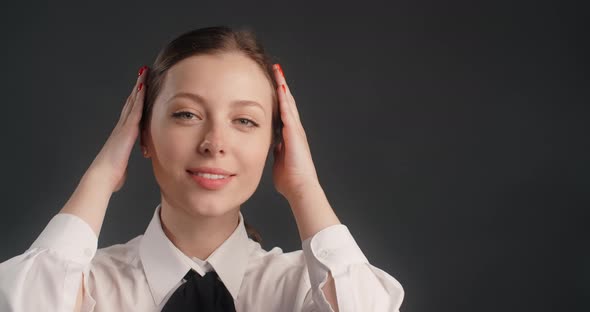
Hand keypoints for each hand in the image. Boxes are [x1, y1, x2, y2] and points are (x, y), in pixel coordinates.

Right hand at [87, 66, 147, 191]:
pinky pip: (135, 110)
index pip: (130, 113)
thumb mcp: (119, 168)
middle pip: (131, 102)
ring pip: (133, 102)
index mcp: (121, 135)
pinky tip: (144, 87)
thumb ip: (120, 166)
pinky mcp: (127, 130)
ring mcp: (124, 127)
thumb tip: (119, 175)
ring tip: (144, 72)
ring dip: (139, 86)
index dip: (135, 100)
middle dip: (137, 87)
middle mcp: (122, 127)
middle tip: (142, 73)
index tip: (139, 88)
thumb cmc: (110, 174)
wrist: (103, 176)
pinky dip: (139, 98)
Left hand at [271, 64, 320, 200]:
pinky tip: (280, 87)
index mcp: (290, 137)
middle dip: (282, 86)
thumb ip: (277, 153)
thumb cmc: (291, 181)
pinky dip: (284, 100)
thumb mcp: (279, 162)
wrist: (301, 188)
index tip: (274, 86)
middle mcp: (295, 131)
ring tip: (278, 71)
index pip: (283, 113)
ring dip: (283, 87)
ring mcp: (296, 131)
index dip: (279, 99)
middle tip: (276, 70)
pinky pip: (288, 113)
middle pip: (287, 103)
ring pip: (289, 103)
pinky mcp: (294, 134)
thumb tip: (273, 148)